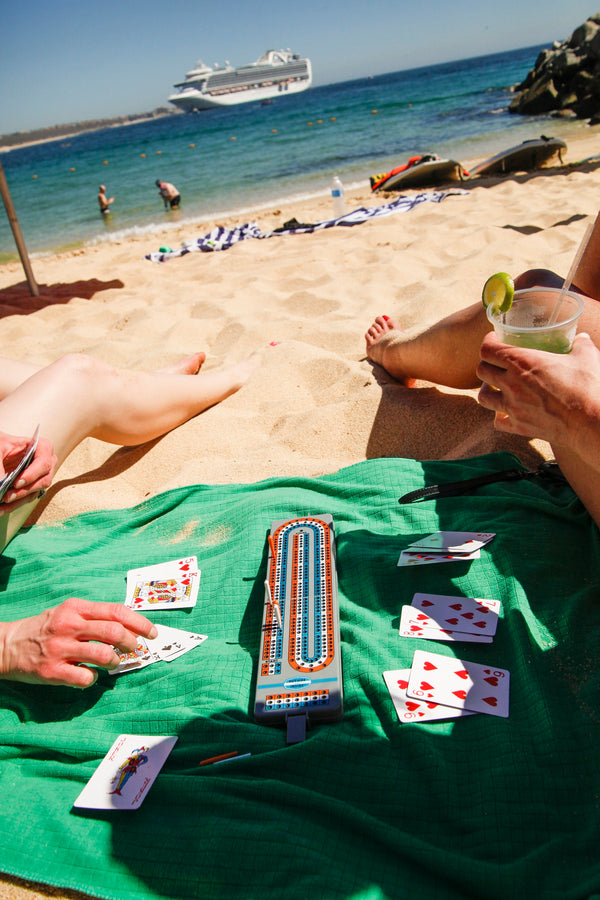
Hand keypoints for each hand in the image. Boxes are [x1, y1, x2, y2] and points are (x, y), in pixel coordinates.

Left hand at [0, 431, 56, 509]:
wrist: (0, 448)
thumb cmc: (2, 443)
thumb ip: (0, 465)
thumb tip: (1, 485)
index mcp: (43, 447)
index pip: (44, 463)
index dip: (32, 475)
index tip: (16, 483)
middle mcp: (46, 463)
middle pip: (43, 480)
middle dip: (24, 491)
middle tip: (7, 496)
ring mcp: (41, 476)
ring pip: (35, 492)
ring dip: (18, 500)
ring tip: (2, 504)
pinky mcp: (32, 487)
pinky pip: (26, 499)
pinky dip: (14, 505)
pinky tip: (1, 509)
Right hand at [0, 598, 157, 687]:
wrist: (8, 645)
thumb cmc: (46, 628)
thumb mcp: (69, 612)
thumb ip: (96, 617)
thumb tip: (131, 626)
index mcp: (76, 608)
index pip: (117, 611)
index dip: (140, 623)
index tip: (152, 633)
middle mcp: (69, 625)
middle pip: (115, 632)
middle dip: (133, 644)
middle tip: (135, 651)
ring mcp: (60, 648)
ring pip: (104, 655)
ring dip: (116, 662)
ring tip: (113, 663)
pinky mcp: (52, 671)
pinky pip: (85, 678)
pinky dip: (93, 679)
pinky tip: (89, 675)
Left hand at [477, 332, 599, 456]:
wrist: (590, 422)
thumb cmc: (587, 387)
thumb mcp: (586, 357)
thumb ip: (581, 345)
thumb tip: (582, 338)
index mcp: (522, 362)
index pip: (488, 350)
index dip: (488, 343)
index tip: (494, 340)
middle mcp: (511, 384)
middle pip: (481, 371)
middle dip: (486, 364)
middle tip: (495, 362)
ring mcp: (512, 407)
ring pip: (483, 397)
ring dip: (486, 389)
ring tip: (494, 386)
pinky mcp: (518, 427)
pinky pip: (498, 422)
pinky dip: (499, 417)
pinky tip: (505, 413)